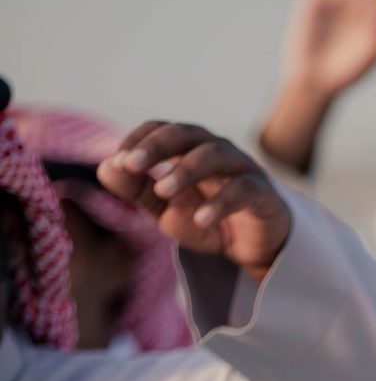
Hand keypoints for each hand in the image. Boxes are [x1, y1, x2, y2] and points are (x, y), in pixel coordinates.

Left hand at [99, 123, 290, 276]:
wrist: (252, 251)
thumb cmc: (208, 221)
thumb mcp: (165, 211)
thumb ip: (137, 191)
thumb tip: (106, 168)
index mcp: (189, 148)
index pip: (160, 129)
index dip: (138, 140)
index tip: (119, 162)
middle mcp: (215, 149)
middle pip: (185, 133)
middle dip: (156, 146)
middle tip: (131, 164)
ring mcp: (242, 169)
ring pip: (214, 155)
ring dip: (185, 170)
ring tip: (164, 191)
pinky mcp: (263, 194)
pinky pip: (243, 190)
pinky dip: (221, 203)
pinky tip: (201, 220)